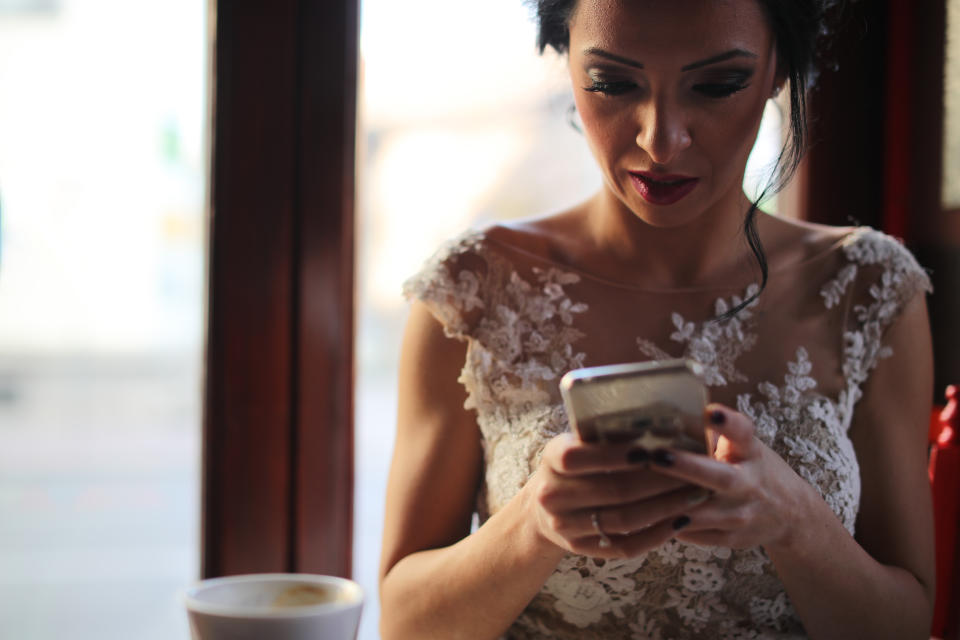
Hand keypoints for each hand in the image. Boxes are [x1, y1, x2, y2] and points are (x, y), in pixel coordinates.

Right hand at [527, 432, 712, 557]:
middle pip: (612, 490)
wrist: (544, 506)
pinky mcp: (582, 549)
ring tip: (695, 494)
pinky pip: (626, 546)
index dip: (616, 454)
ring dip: (665, 507)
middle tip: (694, 473)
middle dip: (659, 482)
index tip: (654, 449)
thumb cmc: (575, 464)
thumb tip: (661, 425)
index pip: (579, 457)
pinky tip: (680, 520)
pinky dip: (656, 535)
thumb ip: (607, 435)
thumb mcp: (578, 442)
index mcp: (551, 459)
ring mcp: (565, 526)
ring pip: (624, 520)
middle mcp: (552, 495)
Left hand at [646, 404, 811, 550]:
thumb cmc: (751, 467)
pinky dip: (666, 524)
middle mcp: (749, 484)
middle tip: (655, 455)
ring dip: (666, 502)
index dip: (728, 423)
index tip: (710, 412)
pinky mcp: (729, 539)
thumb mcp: (740, 445)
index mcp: (750, 452)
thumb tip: (658, 406)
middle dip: (686, 467)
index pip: (743, 433)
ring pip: (699, 512)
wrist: (790, 515)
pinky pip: (691, 533)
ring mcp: (740, 515)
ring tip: (633, 488)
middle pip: (719, 478)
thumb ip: (707, 431)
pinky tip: (641, 512)